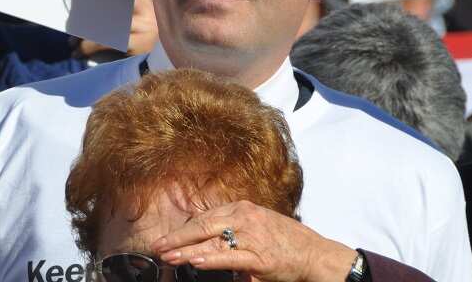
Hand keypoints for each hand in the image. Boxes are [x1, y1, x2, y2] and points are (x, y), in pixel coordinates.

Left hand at [150, 200, 356, 281]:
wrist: (314, 254)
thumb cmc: (287, 241)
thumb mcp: (259, 224)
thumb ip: (234, 227)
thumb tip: (208, 238)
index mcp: (242, 209)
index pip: (205, 217)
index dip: (184, 229)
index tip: (167, 237)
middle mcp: (244, 218)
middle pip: (202, 226)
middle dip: (178, 238)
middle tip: (157, 246)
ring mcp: (252, 237)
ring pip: (211, 242)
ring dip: (186, 250)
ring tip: (168, 255)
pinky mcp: (259, 257)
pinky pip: (229, 257)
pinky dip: (210, 259)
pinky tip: (195, 261)